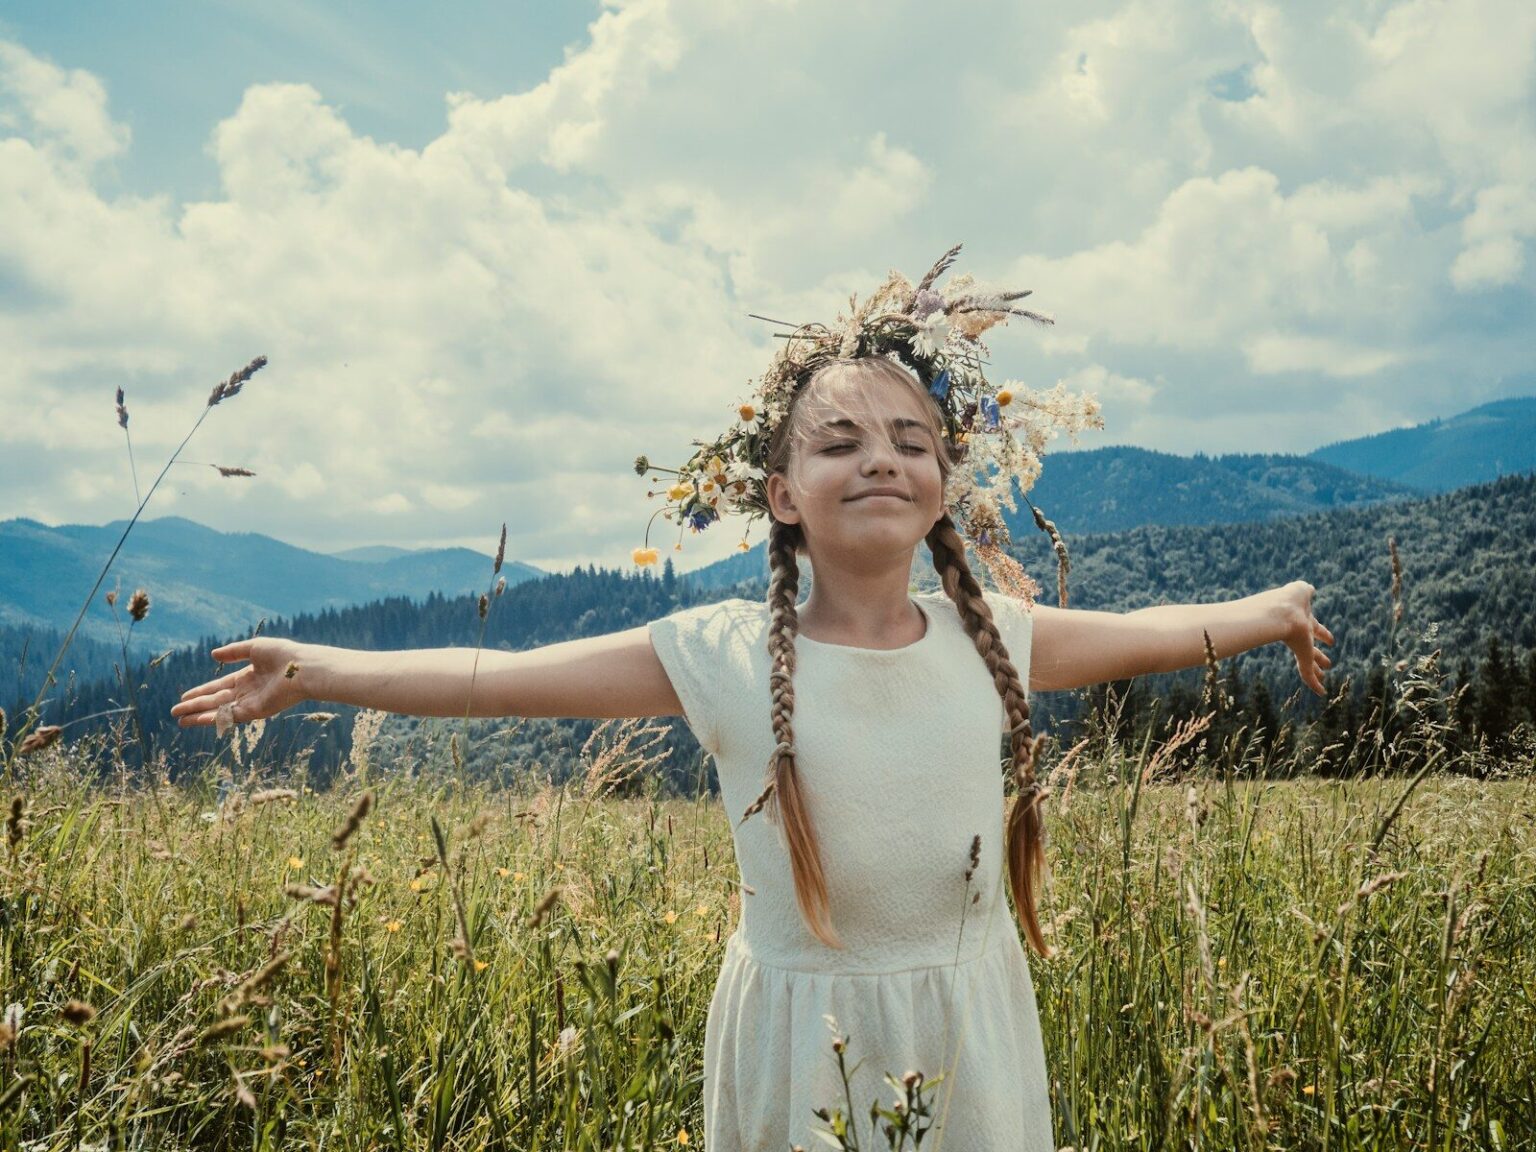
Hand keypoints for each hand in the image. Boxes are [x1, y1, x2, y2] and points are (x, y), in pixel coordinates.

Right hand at [170, 637, 308, 727]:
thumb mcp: (254, 647)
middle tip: (175, 711)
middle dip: (195, 706)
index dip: (202, 691)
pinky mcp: (255, 712)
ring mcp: (251, 703)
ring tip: (179, 720)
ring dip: (198, 715)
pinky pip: (229, 716)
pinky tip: (196, 720)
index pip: (220, 686)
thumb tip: (214, 654)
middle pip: (215, 701)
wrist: (303, 668)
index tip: (184, 695)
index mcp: (248, 677)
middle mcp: (247, 692)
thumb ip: (234, 651)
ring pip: (219, 711)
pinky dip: (212, 718)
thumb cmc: (283, 654)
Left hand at [1276, 581, 1333, 696]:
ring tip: (1323, 678)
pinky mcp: (1300, 656)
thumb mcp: (1300, 590)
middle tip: (1328, 664)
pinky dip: (1313, 683)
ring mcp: (1301, 645)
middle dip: (1319, 656)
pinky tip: (1320, 693)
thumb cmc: (1289, 599)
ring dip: (1316, 672)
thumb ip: (1304, 589)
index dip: (1324, 635)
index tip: (1331, 641)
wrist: (1280, 611)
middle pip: (1312, 649)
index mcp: (1304, 620)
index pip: (1316, 629)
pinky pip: (1307, 674)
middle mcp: (1302, 635)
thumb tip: (1309, 588)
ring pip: (1309, 663)